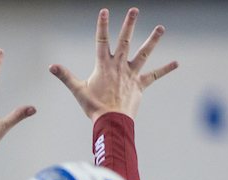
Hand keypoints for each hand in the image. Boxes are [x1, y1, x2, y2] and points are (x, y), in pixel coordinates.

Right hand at [50, 8, 177, 120]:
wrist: (111, 120)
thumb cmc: (93, 106)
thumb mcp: (77, 90)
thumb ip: (65, 76)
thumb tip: (51, 67)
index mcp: (103, 65)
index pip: (102, 41)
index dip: (102, 25)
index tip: (104, 11)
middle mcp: (119, 66)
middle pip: (125, 41)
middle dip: (129, 24)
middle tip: (135, 9)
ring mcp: (131, 74)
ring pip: (143, 54)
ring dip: (153, 40)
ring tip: (161, 28)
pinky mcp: (140, 85)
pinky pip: (154, 75)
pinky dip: (165, 69)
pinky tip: (176, 63)